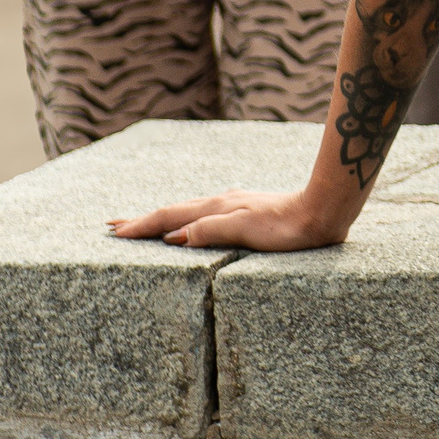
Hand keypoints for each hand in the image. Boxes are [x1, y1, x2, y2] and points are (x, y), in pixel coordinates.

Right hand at [108, 186, 350, 250]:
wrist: (323, 211)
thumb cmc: (288, 227)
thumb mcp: (248, 231)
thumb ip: (211, 230)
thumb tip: (175, 235)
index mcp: (217, 208)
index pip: (169, 217)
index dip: (141, 225)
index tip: (114, 231)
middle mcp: (221, 203)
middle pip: (174, 211)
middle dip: (143, 220)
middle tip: (114, 226)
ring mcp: (233, 205)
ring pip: (188, 212)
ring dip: (162, 219)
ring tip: (143, 225)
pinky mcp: (245, 211)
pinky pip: (203, 215)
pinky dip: (185, 220)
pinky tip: (189, 224)